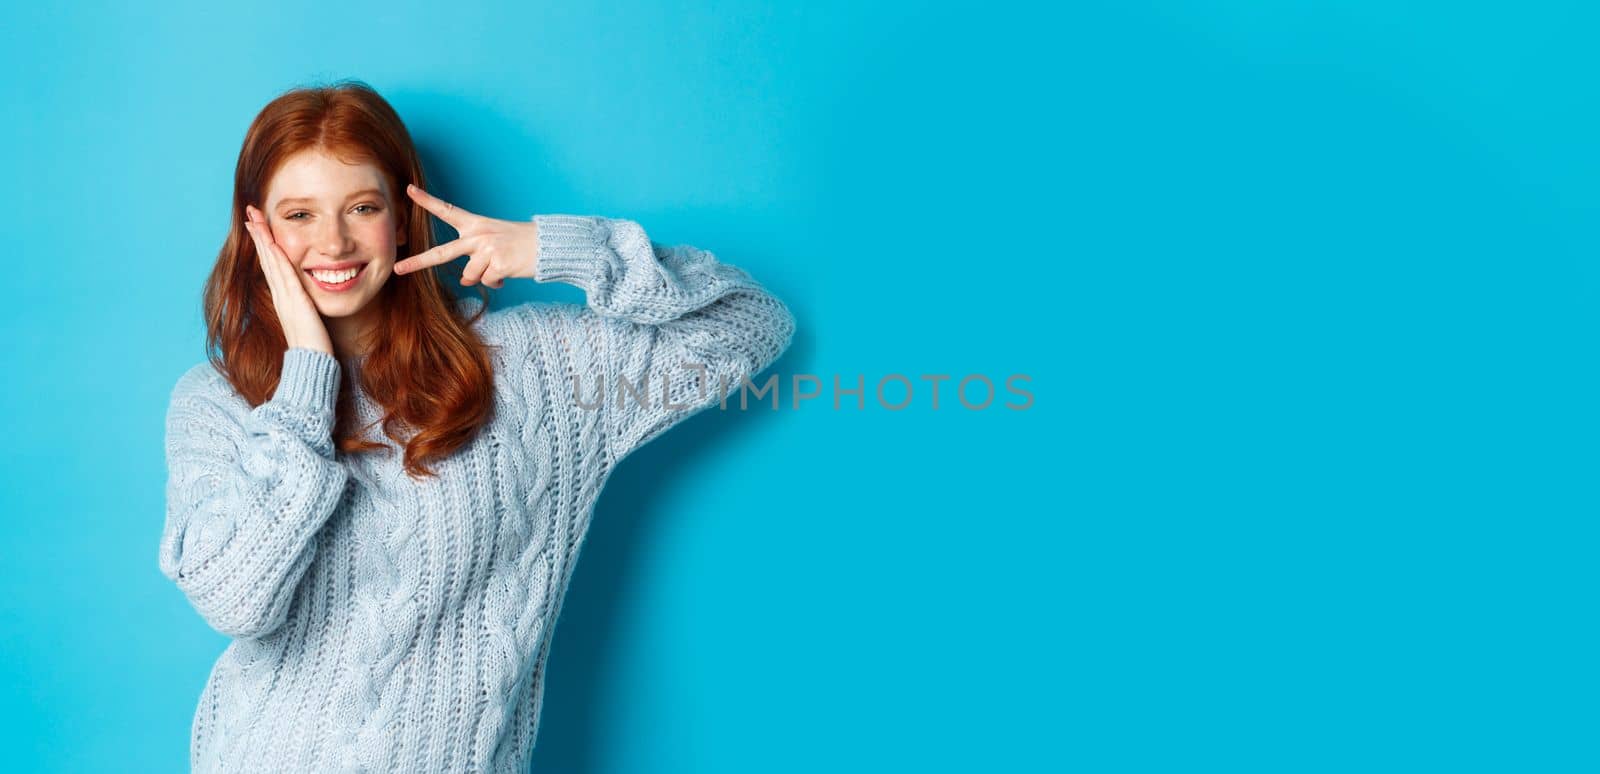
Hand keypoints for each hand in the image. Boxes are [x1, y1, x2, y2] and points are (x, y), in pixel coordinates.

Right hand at [244, 205, 333, 354]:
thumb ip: (305, 306)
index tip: (258, 225)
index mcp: (284, 297)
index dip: (265, 243)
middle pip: (267, 258)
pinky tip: (274, 243)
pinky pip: (285, 275)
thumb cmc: (314, 345)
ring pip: (272, 262)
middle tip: (251, 212)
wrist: (311, 363)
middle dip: (259, 234)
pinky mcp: (296, 303)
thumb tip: (306, 301)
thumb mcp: (308, 319)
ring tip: (255, 219)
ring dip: (264, 239)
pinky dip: (278, 258)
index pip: (272, 264)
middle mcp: (281, 294)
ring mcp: (286, 298)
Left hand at [392, 184, 539, 288]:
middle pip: (442, 253)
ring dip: (483, 277)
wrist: (550, 245)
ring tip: (500, 267)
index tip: (409, 190)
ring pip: (469, 276)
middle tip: (399, 269)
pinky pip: (486, 282)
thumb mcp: (496, 240)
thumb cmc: (522, 243)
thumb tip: (466, 279)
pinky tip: (508, 272)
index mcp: (477, 224)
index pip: (447, 210)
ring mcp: (488, 249)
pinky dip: (496, 282)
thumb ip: (477, 256)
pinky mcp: (498, 264)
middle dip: (418, 263)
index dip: (427, 201)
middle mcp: (479, 235)